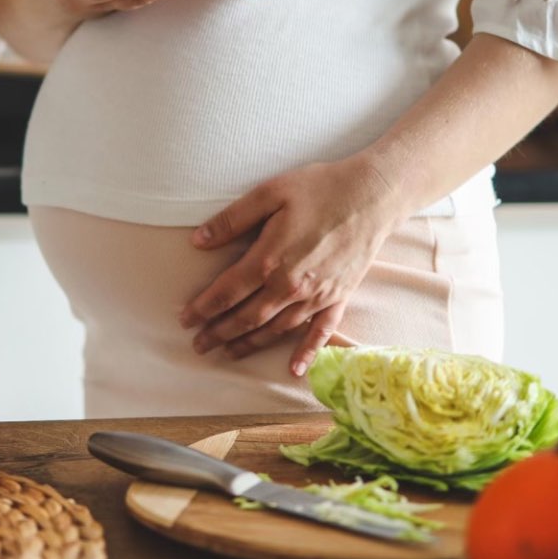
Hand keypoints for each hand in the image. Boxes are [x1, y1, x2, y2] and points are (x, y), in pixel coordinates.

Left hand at [178, 154, 408, 376]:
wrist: (372, 196)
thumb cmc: (319, 189)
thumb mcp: (269, 193)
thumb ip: (232, 220)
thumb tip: (198, 241)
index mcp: (269, 260)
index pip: (227, 292)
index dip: (203, 308)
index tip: (186, 319)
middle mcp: (290, 286)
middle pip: (247, 318)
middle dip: (219, 333)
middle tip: (199, 344)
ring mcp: (316, 296)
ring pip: (276, 329)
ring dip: (250, 344)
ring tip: (228, 353)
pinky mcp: (338, 297)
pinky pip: (320, 332)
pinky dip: (307, 353)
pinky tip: (295, 369)